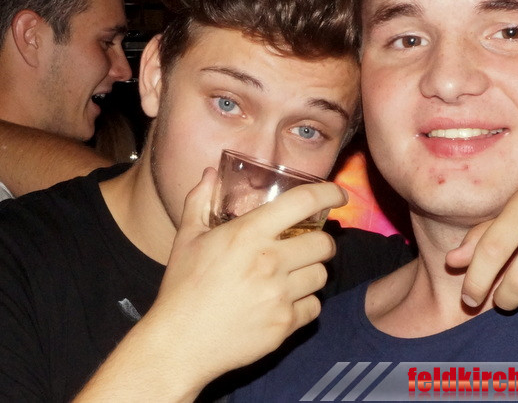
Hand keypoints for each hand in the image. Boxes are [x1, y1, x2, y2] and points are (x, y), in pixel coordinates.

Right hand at [146, 168, 347, 384]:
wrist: (179, 343)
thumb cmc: (182, 287)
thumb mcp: (186, 238)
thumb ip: (200, 201)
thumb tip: (210, 174)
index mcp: (248, 233)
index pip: (303, 202)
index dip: (329, 193)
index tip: (338, 195)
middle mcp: (269, 261)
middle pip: (324, 243)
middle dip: (320, 242)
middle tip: (307, 245)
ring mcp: (280, 295)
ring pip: (321, 276)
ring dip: (311, 273)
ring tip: (292, 275)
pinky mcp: (284, 324)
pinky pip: (314, 307)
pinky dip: (304, 304)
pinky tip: (285, 303)